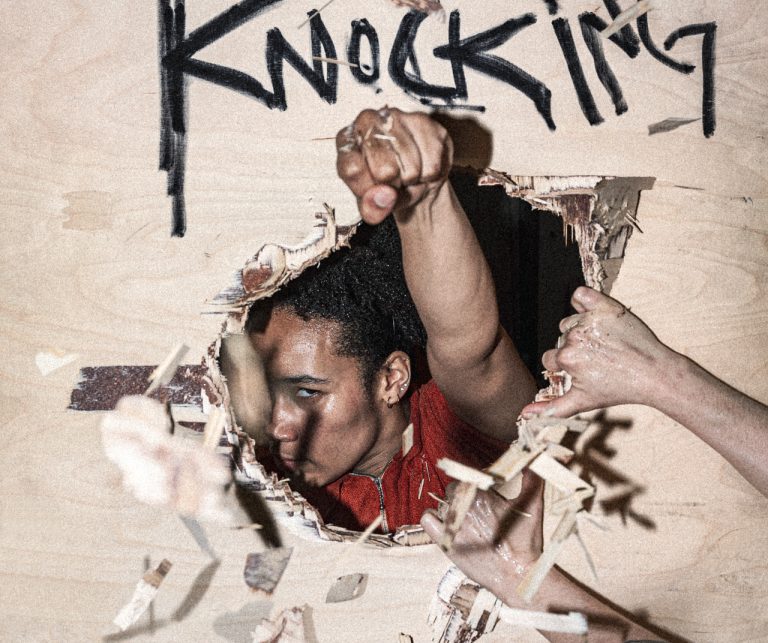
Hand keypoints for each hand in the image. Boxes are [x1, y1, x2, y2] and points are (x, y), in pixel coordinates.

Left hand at [336, 107, 452, 223]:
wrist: (415, 180)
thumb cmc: (387, 186)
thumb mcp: (372, 204)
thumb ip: (372, 207)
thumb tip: (383, 196)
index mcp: (346, 142)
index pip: (352, 169)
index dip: (367, 188)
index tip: (375, 191)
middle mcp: (366, 121)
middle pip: (384, 169)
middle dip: (393, 184)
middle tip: (393, 182)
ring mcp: (396, 117)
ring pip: (411, 167)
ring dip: (412, 179)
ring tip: (407, 175)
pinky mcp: (424, 122)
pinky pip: (431, 164)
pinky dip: (428, 174)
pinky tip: (421, 166)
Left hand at [420, 471, 543, 604]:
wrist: (518, 574)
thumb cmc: (525, 541)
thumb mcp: (533, 505)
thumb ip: (532, 479)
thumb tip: (531, 460)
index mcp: (481, 493)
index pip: (469, 478)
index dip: (477, 485)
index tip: (486, 496)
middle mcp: (464, 505)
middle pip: (455, 490)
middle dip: (465, 497)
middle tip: (479, 511)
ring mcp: (452, 523)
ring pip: (443, 504)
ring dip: (452, 509)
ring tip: (467, 522)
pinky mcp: (443, 541)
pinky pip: (427, 520)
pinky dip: (432, 519)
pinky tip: (444, 524)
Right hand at [523, 287, 674, 418]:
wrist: (653, 373)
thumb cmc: (619, 389)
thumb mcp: (583, 402)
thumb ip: (551, 408)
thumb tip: (523, 414)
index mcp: (566, 358)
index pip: (551, 358)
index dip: (566, 365)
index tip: (586, 369)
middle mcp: (574, 337)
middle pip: (561, 339)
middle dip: (576, 348)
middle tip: (599, 358)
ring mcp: (589, 320)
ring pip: (570, 321)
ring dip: (581, 329)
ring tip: (603, 343)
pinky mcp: (604, 306)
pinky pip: (580, 295)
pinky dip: (582, 301)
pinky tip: (594, 315)